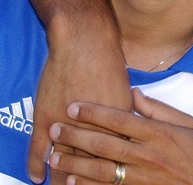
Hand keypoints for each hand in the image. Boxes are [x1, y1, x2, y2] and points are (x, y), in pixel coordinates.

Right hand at [29, 13, 131, 183]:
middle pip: (91, 165)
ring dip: (64, 176)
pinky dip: (38, 165)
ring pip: (66, 161)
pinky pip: (40, 149)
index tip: (114, 184)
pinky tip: (39, 179)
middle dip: (90, 181)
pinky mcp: (48, 117)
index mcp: (118, 123)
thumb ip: (131, 114)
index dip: (114, 175)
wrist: (86, 42)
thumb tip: (135, 129)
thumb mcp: (127, 91)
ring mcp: (68, 124)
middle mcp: (94, 127)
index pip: (116, 158)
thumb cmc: (109, 61)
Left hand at [47, 88, 192, 184]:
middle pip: (104, 144)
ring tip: (54, 154)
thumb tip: (134, 94)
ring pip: (101, 169)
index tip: (74, 106)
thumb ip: (160, 110)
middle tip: (54, 128)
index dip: (94, 112)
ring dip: (75, 161)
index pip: (120, 120)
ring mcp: (142, 177)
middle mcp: (147, 155)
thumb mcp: (189, 124)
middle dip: (76, 135)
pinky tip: (72, 181)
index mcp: (159, 134)